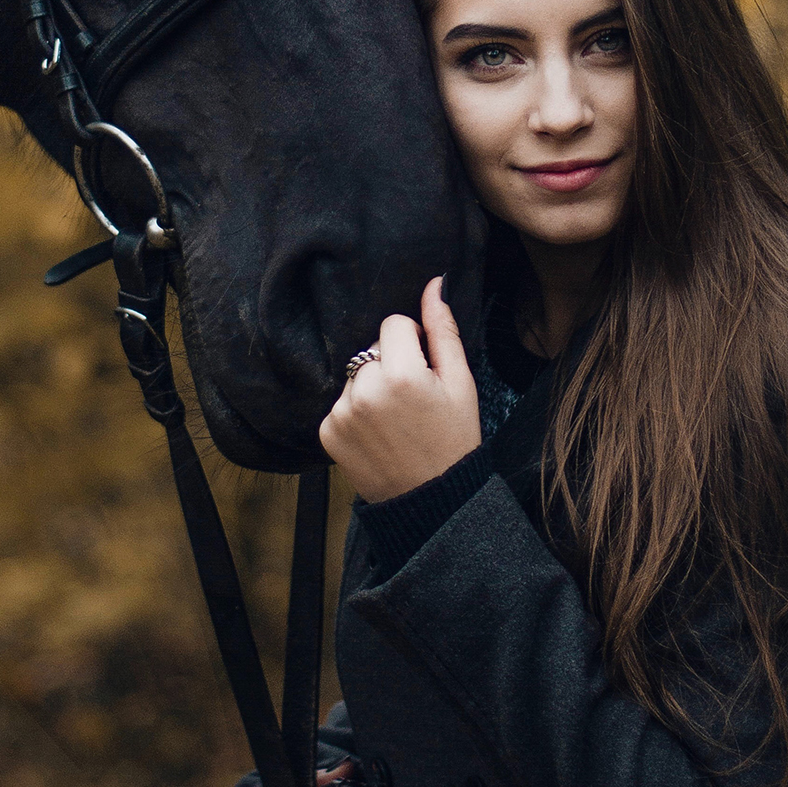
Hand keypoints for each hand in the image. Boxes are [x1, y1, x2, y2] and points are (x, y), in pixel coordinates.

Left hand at [319, 277, 479, 502]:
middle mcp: (364, 390)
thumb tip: (433, 283)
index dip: (414, 343)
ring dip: (371, 387)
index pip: (394, 325)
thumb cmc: (454, 440)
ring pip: (356, 375)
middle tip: (412, 400)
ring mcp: (342, 413)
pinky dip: (356, 411)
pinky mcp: (327, 432)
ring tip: (395, 419)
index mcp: (400, 374)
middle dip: (391, 364)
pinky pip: (341, 402)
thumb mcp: (460, 383)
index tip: (425, 371)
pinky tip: (378, 433)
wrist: (433, 502)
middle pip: (372, 349)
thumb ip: (443, 330)